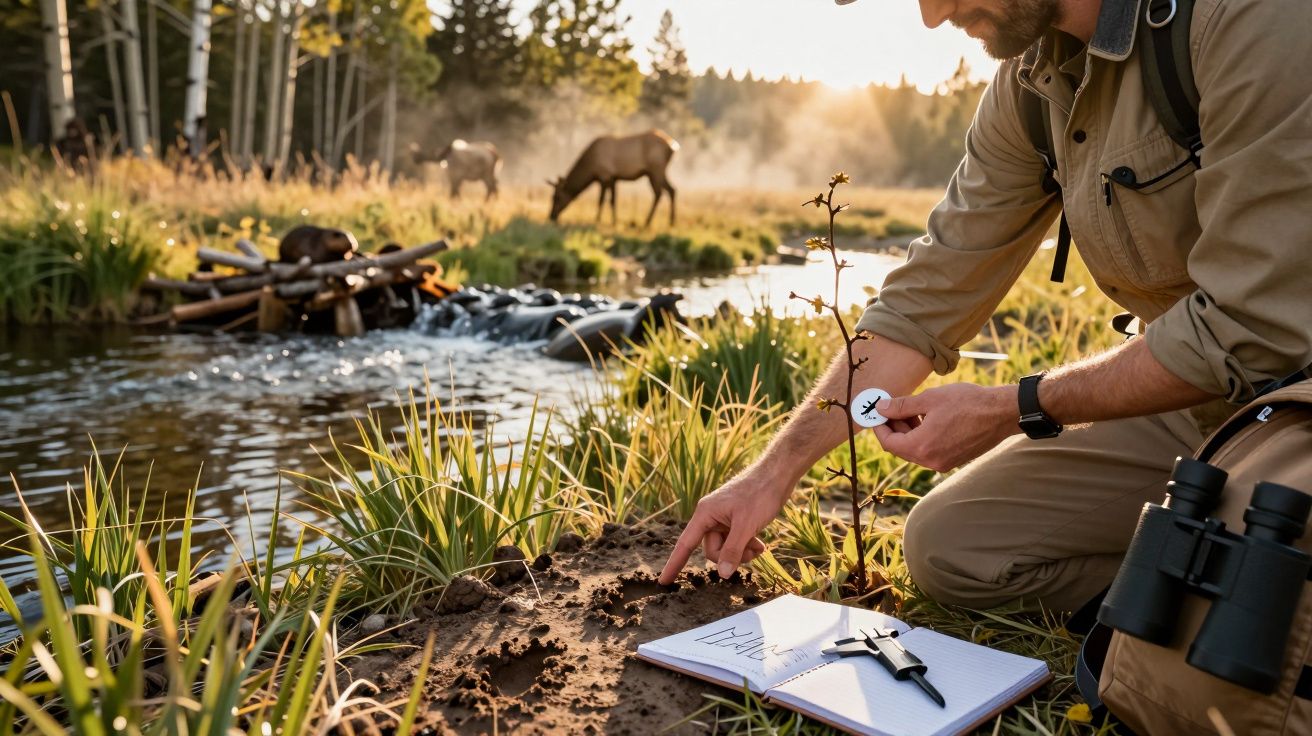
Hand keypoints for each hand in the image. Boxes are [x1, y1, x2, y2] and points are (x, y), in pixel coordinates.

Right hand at [658, 470, 783, 583]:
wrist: (776, 476)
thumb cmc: (759, 495)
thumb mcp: (746, 526)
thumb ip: (733, 550)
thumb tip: (722, 574)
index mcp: (705, 514)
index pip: (685, 544)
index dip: (674, 564)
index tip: (663, 583)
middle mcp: (710, 516)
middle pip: (712, 550)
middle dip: (731, 556)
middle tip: (752, 551)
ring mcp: (723, 518)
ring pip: (725, 548)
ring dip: (742, 552)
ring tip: (759, 546)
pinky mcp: (734, 520)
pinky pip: (734, 541)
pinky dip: (746, 545)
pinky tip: (760, 544)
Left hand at [873, 383, 1019, 471]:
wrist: (1002, 413)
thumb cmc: (968, 402)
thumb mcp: (929, 399)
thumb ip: (901, 406)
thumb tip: (881, 408)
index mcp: (922, 447)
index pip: (889, 442)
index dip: (879, 426)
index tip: (876, 412)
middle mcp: (931, 461)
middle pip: (901, 447)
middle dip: (894, 428)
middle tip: (891, 407)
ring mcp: (944, 463)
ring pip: (915, 449)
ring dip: (908, 431)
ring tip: (910, 409)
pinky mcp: (954, 460)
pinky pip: (930, 450)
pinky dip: (923, 436)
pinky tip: (926, 417)